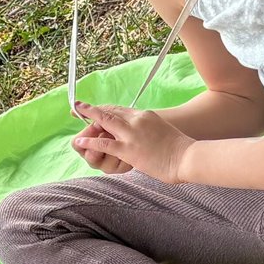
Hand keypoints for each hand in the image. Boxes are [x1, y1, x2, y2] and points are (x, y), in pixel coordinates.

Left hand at [71, 103, 191, 180]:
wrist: (187, 156)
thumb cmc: (179, 148)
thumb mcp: (162, 131)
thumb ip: (149, 129)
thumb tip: (143, 133)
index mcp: (145, 115)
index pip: (121, 109)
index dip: (106, 108)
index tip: (95, 107)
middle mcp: (137, 120)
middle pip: (110, 112)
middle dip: (93, 110)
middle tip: (79, 106)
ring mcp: (132, 134)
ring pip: (105, 122)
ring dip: (89, 119)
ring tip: (76, 114)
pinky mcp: (129, 149)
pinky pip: (105, 144)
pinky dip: (90, 142)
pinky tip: (80, 142)